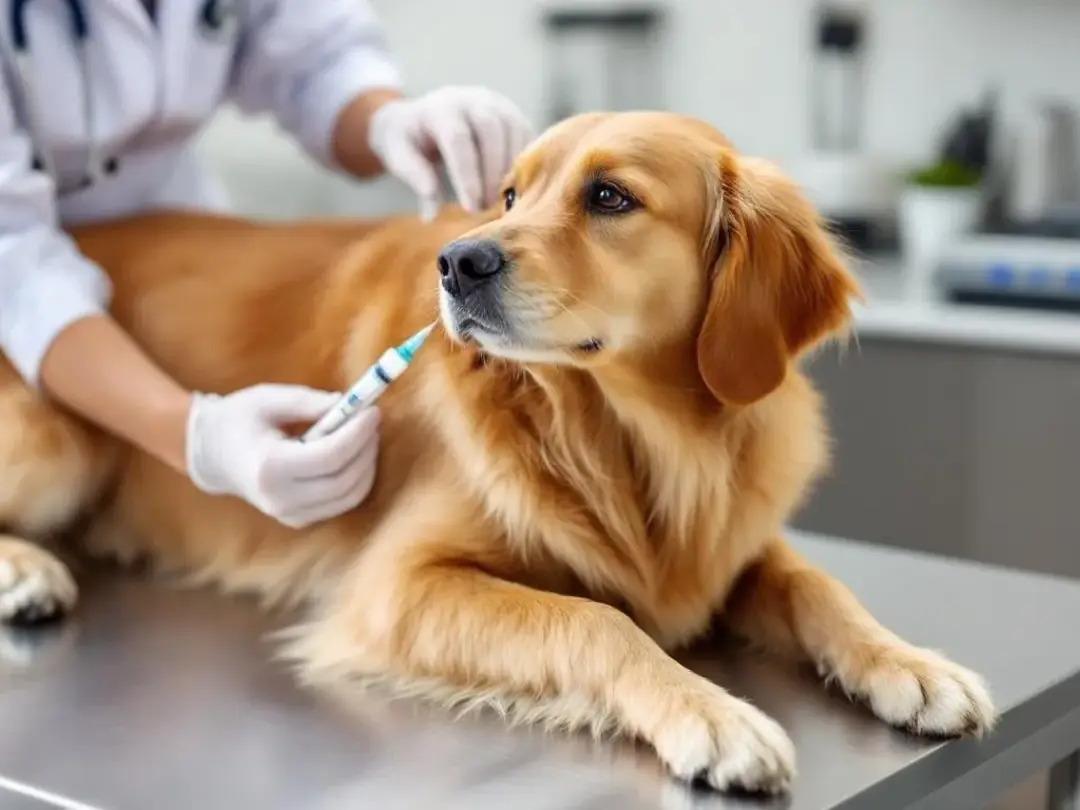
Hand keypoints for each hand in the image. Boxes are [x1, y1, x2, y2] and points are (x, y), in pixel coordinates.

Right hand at [185, 384, 378, 528]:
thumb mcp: (269, 399)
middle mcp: (279, 499)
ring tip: (365, 435)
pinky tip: (353, 454)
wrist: (213, 454)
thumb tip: (350, 404)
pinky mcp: (298, 519)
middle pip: (344, 480)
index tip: (372, 411)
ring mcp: (289, 514)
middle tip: (371, 420)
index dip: (357, 434)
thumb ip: (310, 402)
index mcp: (268, 467)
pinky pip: (342, 503)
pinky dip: (357, 479)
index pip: (329, 457)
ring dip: (367, 465)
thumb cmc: (240, 419)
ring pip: (350, 496)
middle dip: (366, 448)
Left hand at [367, 86, 532, 219]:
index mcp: (440, 107)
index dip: (467, 176)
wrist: (420, 116)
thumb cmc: (408, 140)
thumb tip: (431, 212)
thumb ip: (413, 177)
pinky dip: (524, 164)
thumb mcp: (397, 154)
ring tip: (498, 200)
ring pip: (513, 131)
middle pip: (490, 130)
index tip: (470, 207)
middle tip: (486, 206)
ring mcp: (496, 103)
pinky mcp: (513, 115)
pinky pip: (527, 136)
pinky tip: (512, 187)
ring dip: (510, 170)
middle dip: (491, 173)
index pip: (458, 139)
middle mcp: (471, 98)